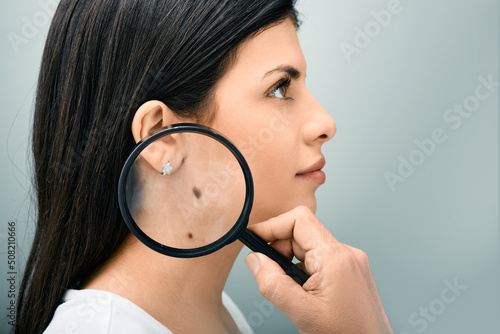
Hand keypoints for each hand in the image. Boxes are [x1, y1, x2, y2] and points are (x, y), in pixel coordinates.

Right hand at [245, 206, 392, 333]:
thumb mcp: (302, 313)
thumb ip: (273, 284)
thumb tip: (254, 260)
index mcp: (336, 258)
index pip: (299, 220)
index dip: (272, 226)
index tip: (254, 238)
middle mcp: (347, 254)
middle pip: (301, 233)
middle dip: (279, 249)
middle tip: (269, 273)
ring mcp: (350, 263)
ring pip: (308, 247)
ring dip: (290, 262)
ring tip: (290, 290)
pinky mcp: (349, 272)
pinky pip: (318, 260)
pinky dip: (302, 271)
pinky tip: (303, 292)